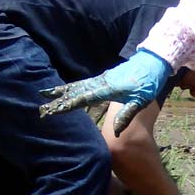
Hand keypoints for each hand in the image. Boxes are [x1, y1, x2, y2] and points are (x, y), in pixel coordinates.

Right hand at [39, 49, 171, 135]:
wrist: (152, 61)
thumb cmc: (148, 82)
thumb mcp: (141, 100)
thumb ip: (126, 115)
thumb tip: (115, 132)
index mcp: (106, 89)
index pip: (81, 99)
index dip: (66, 106)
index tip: (52, 111)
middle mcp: (99, 82)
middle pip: (74, 92)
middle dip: (57, 99)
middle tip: (41, 107)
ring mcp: (100, 79)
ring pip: (76, 86)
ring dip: (61, 92)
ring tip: (45, 95)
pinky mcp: (103, 78)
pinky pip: (82, 83)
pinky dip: (71, 88)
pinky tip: (66, 91)